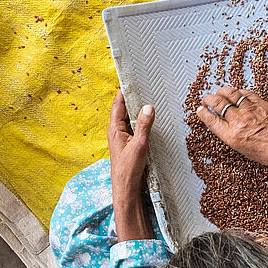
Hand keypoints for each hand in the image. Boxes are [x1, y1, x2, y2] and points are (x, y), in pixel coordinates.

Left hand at [107, 91, 154, 240]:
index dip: (124, 91)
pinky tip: (152, 120)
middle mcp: (117, 131)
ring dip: (139, 110)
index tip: (132, 79)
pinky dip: (142, 122)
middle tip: (146, 85)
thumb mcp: (139, 145)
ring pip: (131, 119)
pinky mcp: (130, 145)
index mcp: (115, 129)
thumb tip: (148, 106)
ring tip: (151, 98)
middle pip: (125, 109)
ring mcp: (124, 138)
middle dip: (134, 98)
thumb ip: (143, 125)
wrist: (126, 189)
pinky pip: (136, 128)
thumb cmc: (128, 169)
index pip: (118, 104)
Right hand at [195, 87, 267, 171]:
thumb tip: (222, 125)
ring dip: (221, 92)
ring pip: (230, 94)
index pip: (211, 120)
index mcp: (232, 136)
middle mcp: (239, 121)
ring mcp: (250, 110)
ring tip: (218, 93)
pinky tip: (235, 93)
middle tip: (206, 99)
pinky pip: (245, 93)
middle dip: (208, 99)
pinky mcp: (260, 103)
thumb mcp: (243, 150)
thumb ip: (231, 136)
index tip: (199, 110)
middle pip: (218, 103)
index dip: (203, 113)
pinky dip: (237, 91)